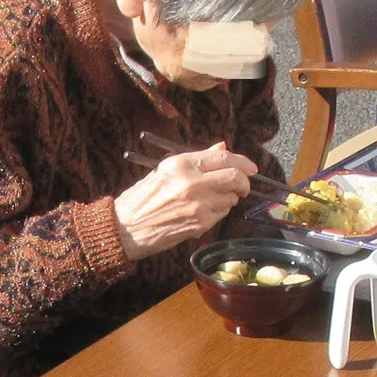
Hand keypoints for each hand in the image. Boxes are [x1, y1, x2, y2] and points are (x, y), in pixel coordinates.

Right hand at [113, 142, 254, 259]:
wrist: (125, 228)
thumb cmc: (142, 198)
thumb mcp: (165, 170)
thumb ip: (198, 159)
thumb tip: (222, 148)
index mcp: (181, 164)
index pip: (224, 157)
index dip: (243, 161)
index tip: (251, 167)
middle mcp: (192, 182)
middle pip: (234, 177)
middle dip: (244, 182)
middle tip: (243, 185)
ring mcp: (198, 204)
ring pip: (230, 198)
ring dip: (229, 198)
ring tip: (214, 199)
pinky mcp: (199, 224)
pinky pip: (221, 214)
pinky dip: (219, 212)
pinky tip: (204, 211)